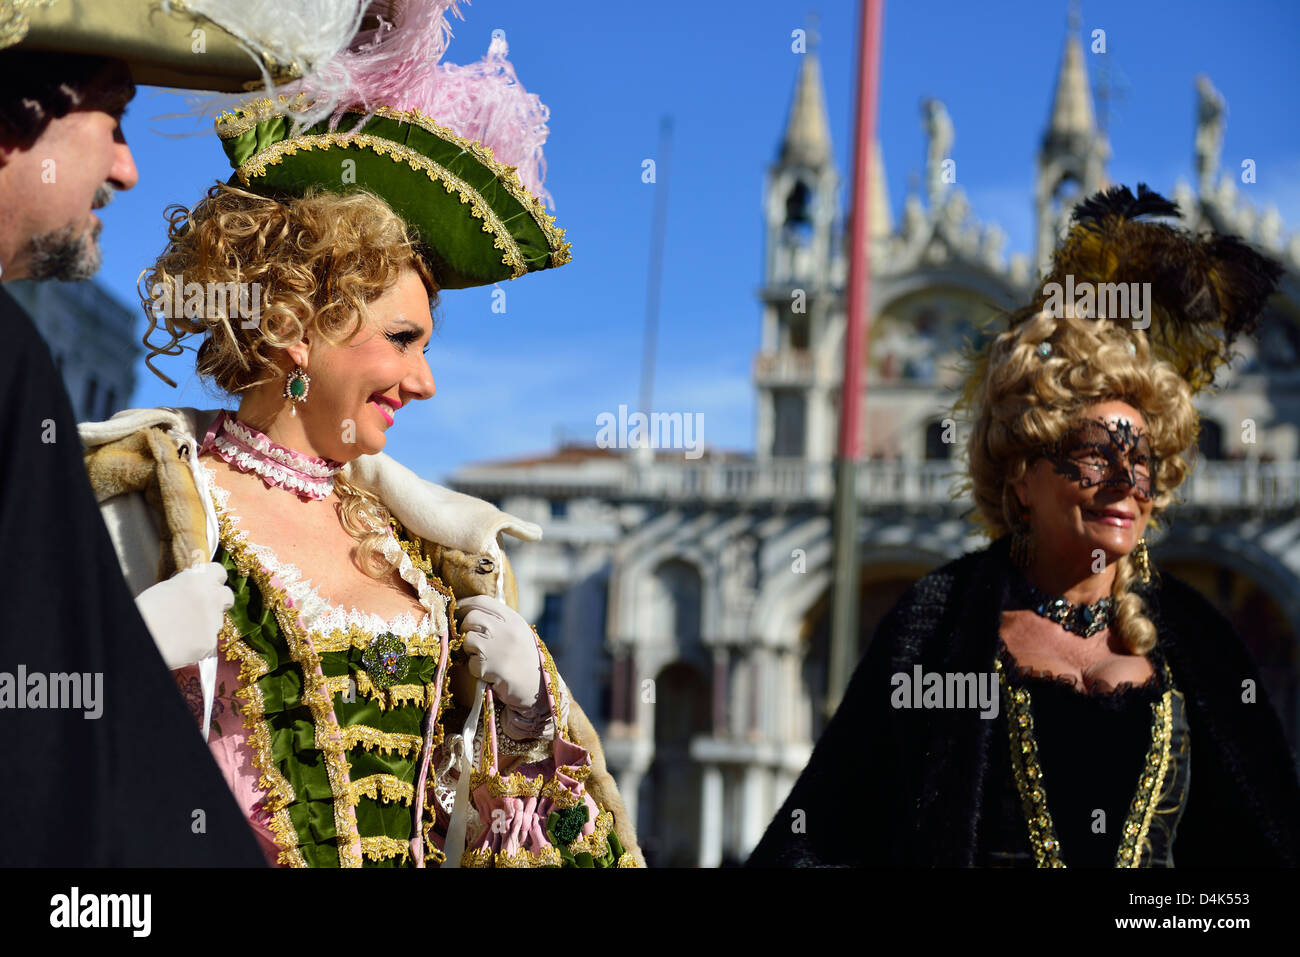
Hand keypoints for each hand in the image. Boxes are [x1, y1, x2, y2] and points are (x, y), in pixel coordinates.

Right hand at [135, 562, 234, 669]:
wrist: (140, 639)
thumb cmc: (145, 611)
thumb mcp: (165, 588)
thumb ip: (186, 585)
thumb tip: (192, 587)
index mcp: (197, 579)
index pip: (219, 571)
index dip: (213, 578)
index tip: (207, 583)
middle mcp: (211, 597)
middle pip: (227, 595)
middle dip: (218, 600)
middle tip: (204, 606)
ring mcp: (213, 621)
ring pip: (219, 619)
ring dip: (208, 621)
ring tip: (184, 627)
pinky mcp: (210, 642)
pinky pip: (209, 639)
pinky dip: (199, 641)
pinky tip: (182, 642)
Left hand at [455, 594, 542, 710]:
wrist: (536, 688)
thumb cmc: (526, 660)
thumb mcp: (519, 633)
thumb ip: (501, 621)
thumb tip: (472, 611)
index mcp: (513, 619)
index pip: (482, 601)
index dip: (466, 603)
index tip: (458, 608)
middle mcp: (505, 629)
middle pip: (471, 617)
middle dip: (467, 628)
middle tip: (474, 640)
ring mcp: (496, 647)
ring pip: (468, 639)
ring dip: (471, 650)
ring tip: (486, 657)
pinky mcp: (488, 665)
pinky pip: (470, 661)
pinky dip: (475, 668)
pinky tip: (490, 672)